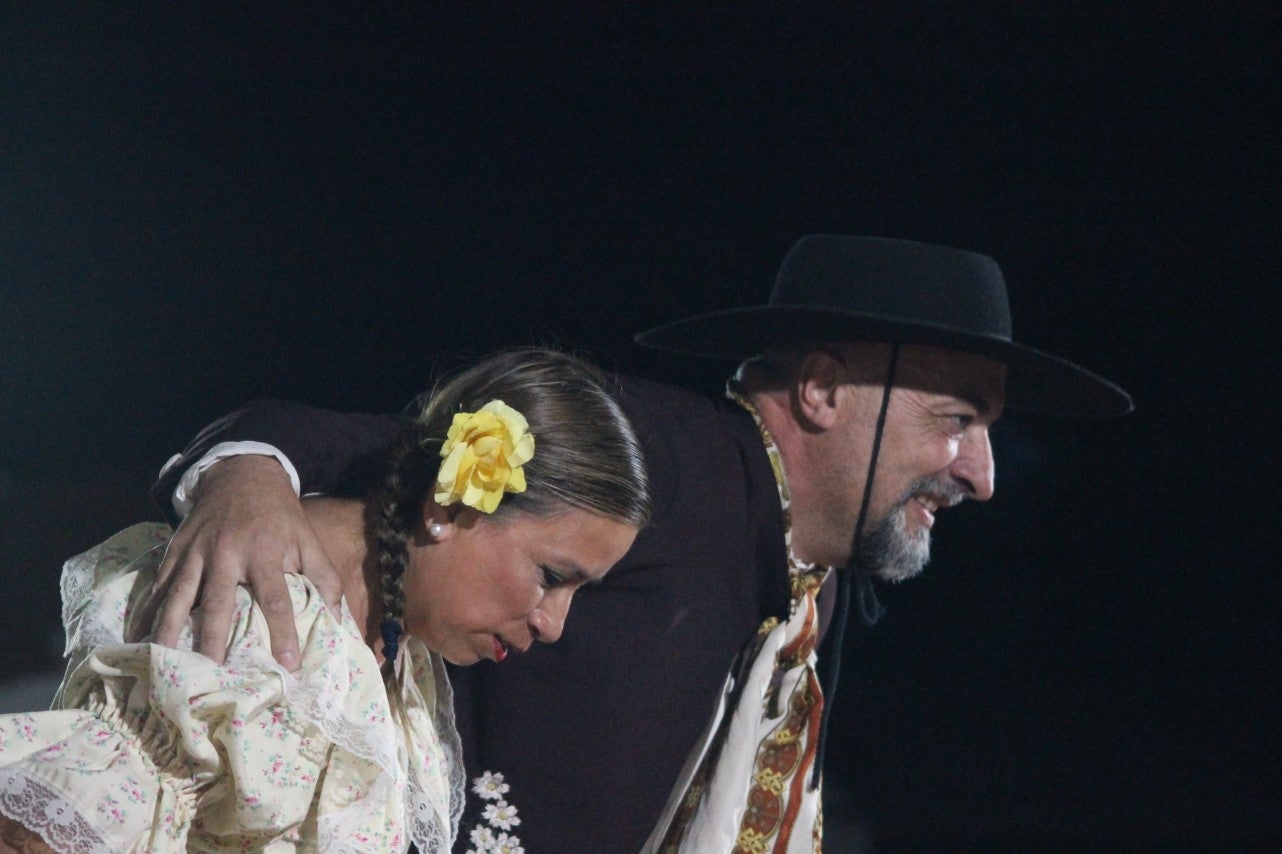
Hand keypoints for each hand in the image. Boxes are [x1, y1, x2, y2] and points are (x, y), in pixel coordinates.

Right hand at [130, 455, 343, 669]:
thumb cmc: (280, 516)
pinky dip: (146, 611)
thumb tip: (338, 620)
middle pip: (217, 602)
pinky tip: (136, 637)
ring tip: (161, 662)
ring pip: (178, 596)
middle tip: (210, 673)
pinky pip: (157, 585)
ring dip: (169, 630)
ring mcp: (195, 552)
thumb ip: (325, 578)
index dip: (283, 631)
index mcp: (264, 552)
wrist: (242, 475)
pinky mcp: (174, 551)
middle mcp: (226, 553)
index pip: (275, 598)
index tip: (288, 664)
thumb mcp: (308, 539)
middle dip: (213, 638)